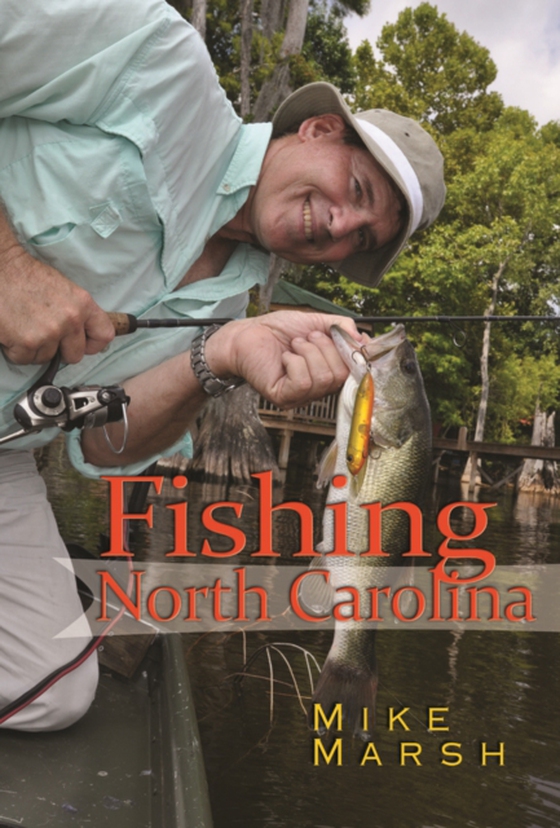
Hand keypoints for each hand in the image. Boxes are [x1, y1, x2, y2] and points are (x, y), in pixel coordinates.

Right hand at [0, 245, 114, 364]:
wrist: (0, 268)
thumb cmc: (28, 277)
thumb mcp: (65, 290)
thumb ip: (78, 313)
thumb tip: (82, 335)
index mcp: (83, 305)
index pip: (104, 335)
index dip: (93, 345)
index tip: (83, 345)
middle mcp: (70, 320)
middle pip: (75, 355)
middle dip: (60, 351)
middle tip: (46, 336)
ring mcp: (49, 333)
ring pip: (46, 358)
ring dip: (35, 348)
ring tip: (25, 326)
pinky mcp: (27, 342)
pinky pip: (25, 359)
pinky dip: (16, 350)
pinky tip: (12, 331)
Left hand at [205, 311, 361, 407]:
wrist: (246, 334)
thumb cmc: (277, 330)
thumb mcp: (316, 322)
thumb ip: (341, 327)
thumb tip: (363, 338)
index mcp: (328, 371)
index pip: (354, 372)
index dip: (357, 355)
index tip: (355, 339)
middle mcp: (317, 388)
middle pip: (342, 375)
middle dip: (326, 348)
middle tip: (307, 338)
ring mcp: (301, 395)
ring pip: (323, 378)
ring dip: (309, 352)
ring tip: (294, 346)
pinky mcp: (284, 397)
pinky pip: (303, 382)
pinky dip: (295, 363)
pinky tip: (285, 358)